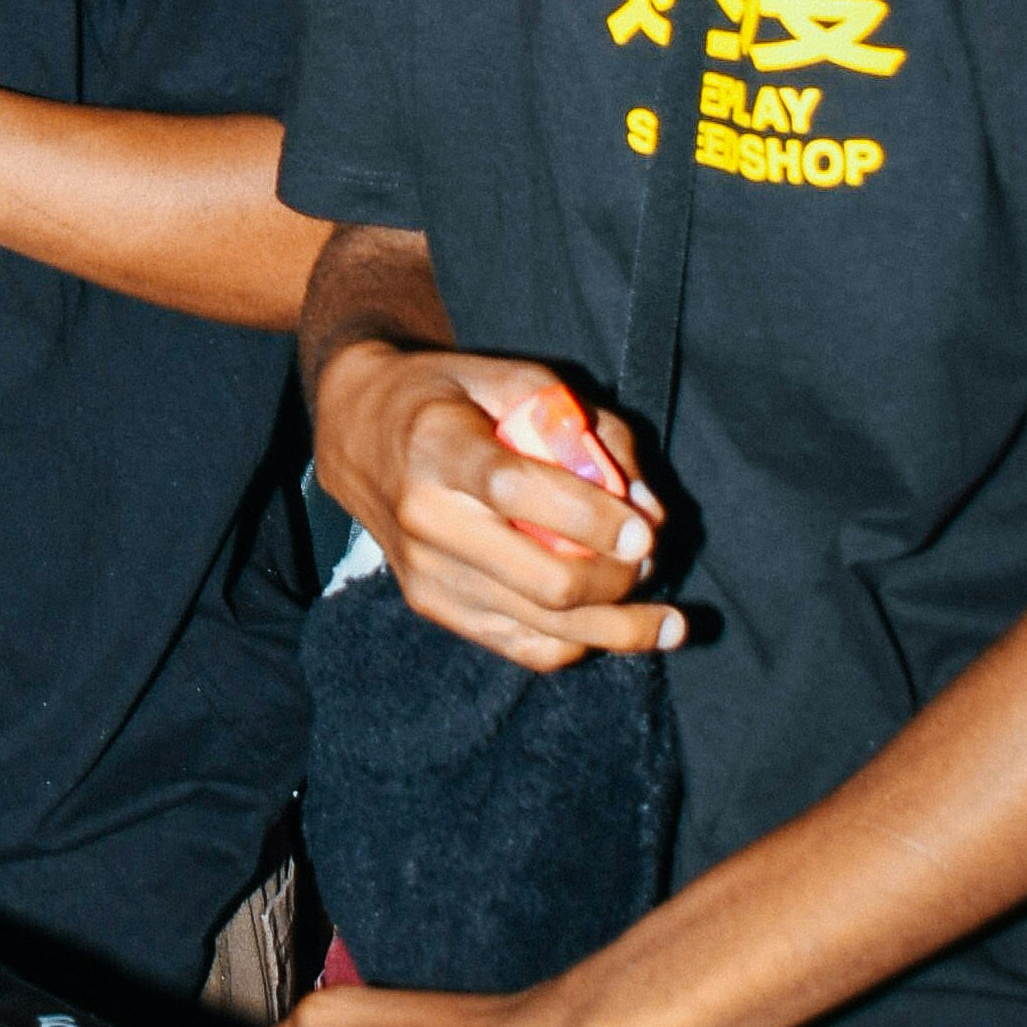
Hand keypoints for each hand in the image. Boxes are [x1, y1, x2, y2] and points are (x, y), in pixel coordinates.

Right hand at [314, 340, 678, 671]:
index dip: (588, 518)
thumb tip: (646, 504)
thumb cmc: (449, 396)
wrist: (358, 433)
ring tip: (669, 624)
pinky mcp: (432, 605)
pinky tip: (612, 629)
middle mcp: (425, 517)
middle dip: (616, 582)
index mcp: (438, 446)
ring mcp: (425, 572)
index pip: (515, 490)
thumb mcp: (513, 379)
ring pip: (539, 627)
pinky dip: (576, 643)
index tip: (643, 532)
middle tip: (651, 561)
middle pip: (538, 578)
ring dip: (616, 629)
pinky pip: (519, 646)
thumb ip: (585, 428)